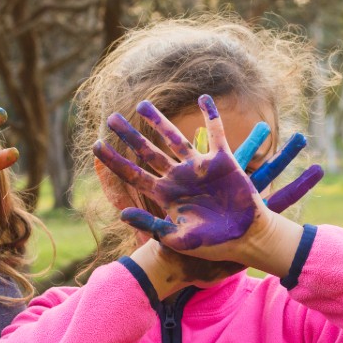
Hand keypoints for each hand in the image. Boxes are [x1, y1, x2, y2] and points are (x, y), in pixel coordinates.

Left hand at [95, 95, 320, 264]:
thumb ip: (151, 224)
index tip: (96, 145)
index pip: (133, 174)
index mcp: (165, 195)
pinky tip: (203, 98)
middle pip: (148, 151)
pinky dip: (211, 115)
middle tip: (111, 118)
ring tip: (142, 104)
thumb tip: (121, 213)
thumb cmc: (211, 244)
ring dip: (158, 121)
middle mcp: (178, 177)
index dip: (114, 160)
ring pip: (174, 138)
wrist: (246, 239)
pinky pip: (216, 133)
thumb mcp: (176, 238)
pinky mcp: (222, 161)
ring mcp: (199, 167)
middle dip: (130, 136)